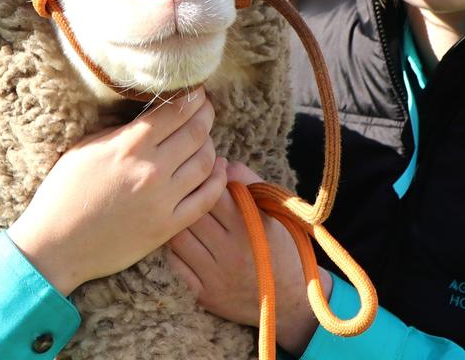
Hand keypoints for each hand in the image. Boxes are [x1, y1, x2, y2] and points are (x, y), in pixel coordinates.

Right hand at [8, 90, 227, 295]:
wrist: (56, 245)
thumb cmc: (64, 193)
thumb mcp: (86, 148)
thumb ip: (122, 131)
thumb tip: (152, 115)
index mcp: (128, 145)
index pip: (176, 111)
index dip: (192, 97)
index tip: (196, 92)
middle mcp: (151, 170)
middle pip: (197, 132)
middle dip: (206, 114)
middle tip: (205, 109)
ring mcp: (163, 200)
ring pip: (207, 162)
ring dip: (211, 144)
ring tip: (205, 138)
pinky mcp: (168, 227)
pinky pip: (207, 199)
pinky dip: (219, 179)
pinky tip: (219, 169)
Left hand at [167, 161, 330, 355]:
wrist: (291, 301)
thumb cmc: (281, 249)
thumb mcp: (274, 213)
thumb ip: (250, 184)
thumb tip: (223, 163)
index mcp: (249, 228)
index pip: (213, 194)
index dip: (206, 180)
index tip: (207, 174)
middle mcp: (230, 252)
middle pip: (191, 214)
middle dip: (186, 199)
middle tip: (187, 192)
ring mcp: (215, 276)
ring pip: (177, 238)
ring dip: (175, 222)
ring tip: (181, 214)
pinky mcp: (204, 294)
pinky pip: (174, 264)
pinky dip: (173, 249)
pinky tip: (182, 240)